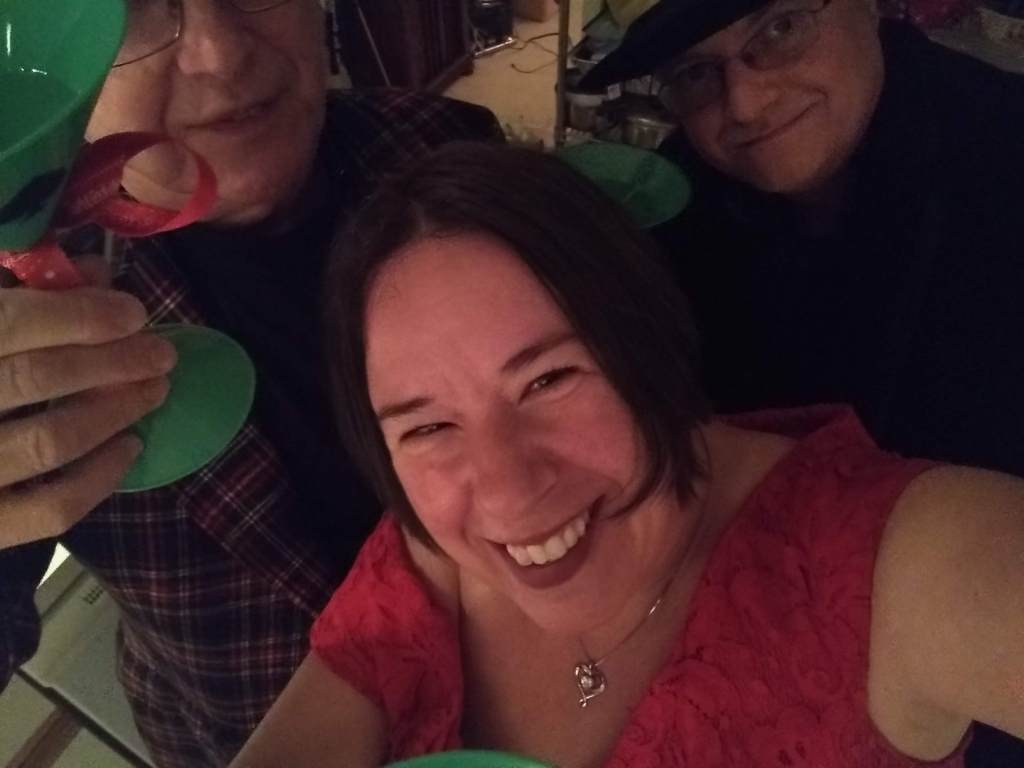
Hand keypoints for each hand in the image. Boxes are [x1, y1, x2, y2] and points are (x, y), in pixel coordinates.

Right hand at [0, 257, 176, 548]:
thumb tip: (96, 274)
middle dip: (112, 362)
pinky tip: (131, 447)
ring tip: (154, 390)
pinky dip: (100, 478)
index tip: (135, 313)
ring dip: (115, 412)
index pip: (11, 323)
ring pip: (50, 441)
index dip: (80, 315)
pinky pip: (51, 508)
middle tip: (161, 355)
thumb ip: (22, 292)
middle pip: (38, 378)